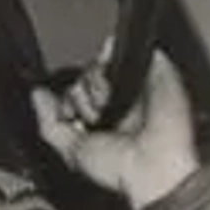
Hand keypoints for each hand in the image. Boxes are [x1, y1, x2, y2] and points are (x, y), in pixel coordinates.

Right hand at [31, 48, 197, 209]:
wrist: (153, 164)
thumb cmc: (169, 132)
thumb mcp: (169, 83)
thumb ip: (150, 60)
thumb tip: (119, 44)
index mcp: (137, 103)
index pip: (110, 74)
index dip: (105, 65)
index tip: (106, 59)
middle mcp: (113, 118)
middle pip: (86, 83)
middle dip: (95, 81)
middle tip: (109, 95)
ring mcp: (91, 133)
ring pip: (68, 100)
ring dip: (79, 97)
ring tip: (96, 111)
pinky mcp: (73, 148)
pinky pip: (50, 125)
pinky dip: (44, 108)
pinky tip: (41, 94)